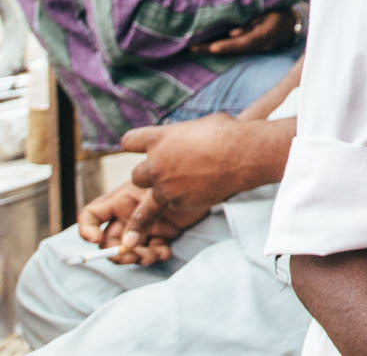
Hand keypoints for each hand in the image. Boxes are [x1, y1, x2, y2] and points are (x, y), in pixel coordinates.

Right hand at [77, 180, 201, 265]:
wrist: (211, 177)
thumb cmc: (183, 177)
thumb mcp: (158, 195)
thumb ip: (141, 217)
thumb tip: (126, 246)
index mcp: (121, 200)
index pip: (92, 216)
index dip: (87, 229)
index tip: (95, 240)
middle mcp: (129, 214)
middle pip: (109, 240)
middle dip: (117, 252)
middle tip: (133, 257)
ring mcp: (145, 225)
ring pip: (129, 249)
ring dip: (137, 257)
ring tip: (152, 256)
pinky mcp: (162, 234)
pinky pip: (151, 250)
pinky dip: (156, 254)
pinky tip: (166, 253)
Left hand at [123, 114, 253, 223]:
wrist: (246, 154)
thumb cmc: (229, 133)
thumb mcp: (202, 125)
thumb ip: (185, 136)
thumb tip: (188, 140)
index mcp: (159, 139)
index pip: (129, 141)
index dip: (133, 145)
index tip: (134, 148)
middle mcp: (155, 164)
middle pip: (136, 176)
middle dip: (147, 177)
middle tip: (161, 176)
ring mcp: (165, 187)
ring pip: (150, 200)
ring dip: (160, 197)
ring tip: (153, 217)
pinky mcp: (179, 203)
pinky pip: (176, 205)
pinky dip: (186, 201)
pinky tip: (203, 192)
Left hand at [193, 7, 295, 55]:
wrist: (294, 20)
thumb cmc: (281, 9)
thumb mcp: (268, 10)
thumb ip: (252, 20)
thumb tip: (233, 32)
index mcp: (266, 34)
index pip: (244, 42)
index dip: (228, 46)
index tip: (212, 48)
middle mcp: (262, 46)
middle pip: (235, 49)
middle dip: (213, 49)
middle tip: (193, 48)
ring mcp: (259, 48)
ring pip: (234, 50)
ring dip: (214, 49)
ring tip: (194, 47)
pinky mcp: (255, 47)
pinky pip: (237, 48)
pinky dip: (223, 47)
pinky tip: (208, 46)